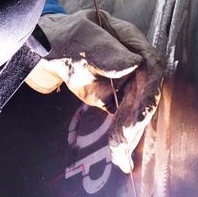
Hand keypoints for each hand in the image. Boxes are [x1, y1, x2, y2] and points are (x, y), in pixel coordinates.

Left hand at [27, 10, 163, 171]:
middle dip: (137, 120)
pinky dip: (122, 138)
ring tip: (121, 156)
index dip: (149, 91)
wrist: (45, 51)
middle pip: (146, 92)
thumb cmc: (61, 38)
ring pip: (137, 110)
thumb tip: (133, 65)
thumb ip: (103, 50)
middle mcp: (135, 61)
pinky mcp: (116, 98)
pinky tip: (121, 157)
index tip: (140, 114)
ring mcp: (126, 81)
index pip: (151, 65)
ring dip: (130, 135)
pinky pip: (124, 120)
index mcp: (129, 39)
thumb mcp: (79, 38)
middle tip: (124, 140)